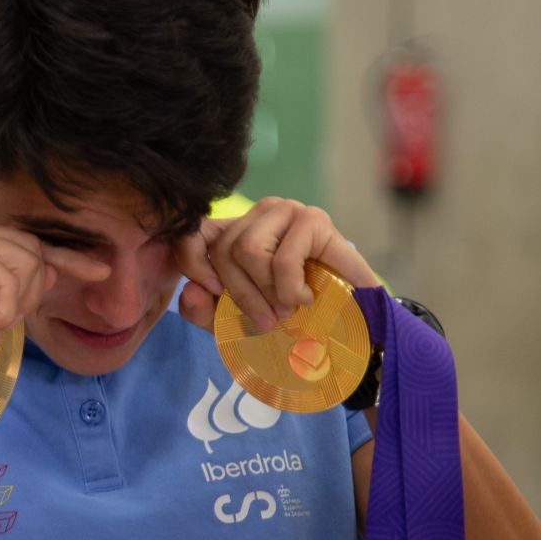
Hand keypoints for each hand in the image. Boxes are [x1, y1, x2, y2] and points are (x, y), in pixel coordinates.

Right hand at [0, 217, 108, 351]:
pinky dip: (2, 308)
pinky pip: (6, 278)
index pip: (27, 239)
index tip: (101, 271)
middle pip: (31, 250)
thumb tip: (51, 272)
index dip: (66, 258)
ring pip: (24, 263)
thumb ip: (20, 285)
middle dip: (27, 295)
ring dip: (13, 306)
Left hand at [175, 197, 379, 332]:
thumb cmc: (291, 317)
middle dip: (244, 294)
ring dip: (270, 292)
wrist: (349, 328)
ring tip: (291, 307)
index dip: (192, 263)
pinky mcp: (315, 220)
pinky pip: (283, 260)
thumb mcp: (238, 321)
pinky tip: (307, 297)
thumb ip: (206, 312)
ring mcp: (288, 211)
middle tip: (269, 319)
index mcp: (237, 230)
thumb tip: (191, 291)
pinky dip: (290, 289)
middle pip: (224, 249)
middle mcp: (260, 212)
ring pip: (249, 250)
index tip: (213, 294)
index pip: (194, 233)